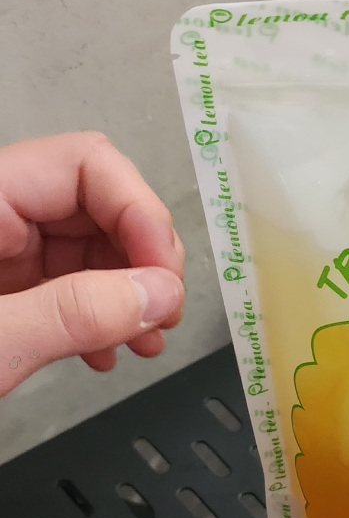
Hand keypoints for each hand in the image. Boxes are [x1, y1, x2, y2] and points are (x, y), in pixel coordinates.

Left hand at [0, 132, 183, 397]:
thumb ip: (72, 313)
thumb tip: (159, 294)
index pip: (87, 166)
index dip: (140, 214)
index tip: (164, 277)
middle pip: (99, 204)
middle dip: (144, 260)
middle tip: (164, 312)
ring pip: (92, 245)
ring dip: (132, 294)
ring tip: (146, 341)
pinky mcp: (3, 287)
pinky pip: (69, 282)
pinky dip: (101, 315)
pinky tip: (107, 351)